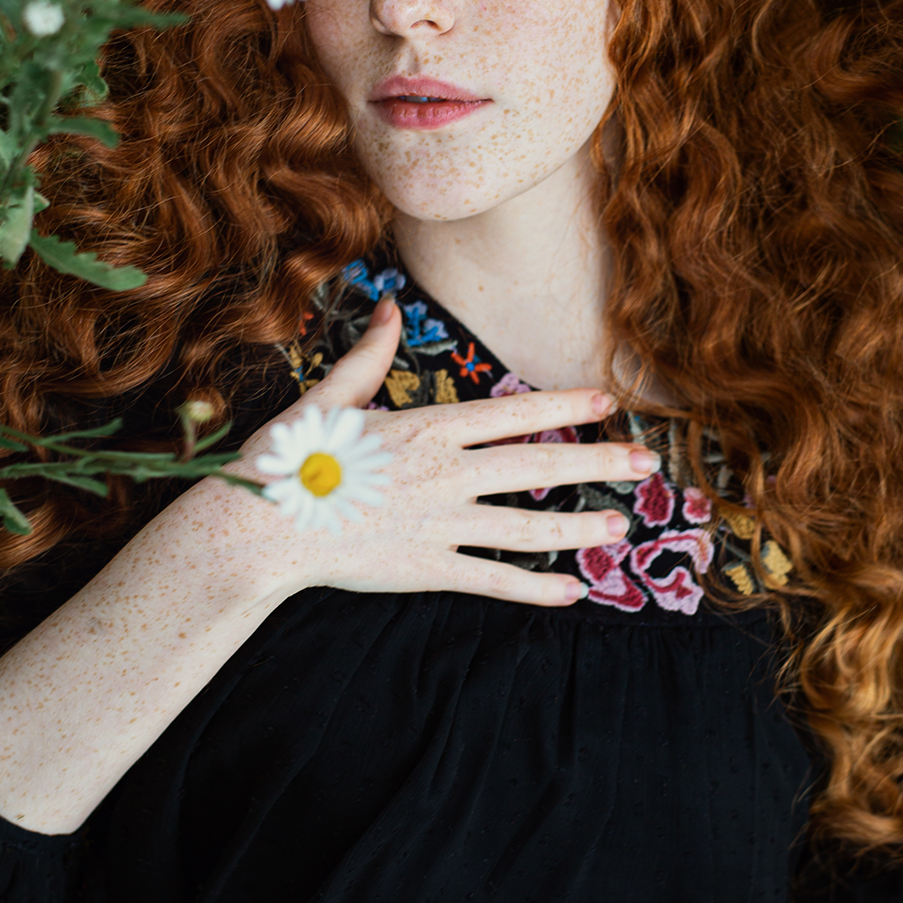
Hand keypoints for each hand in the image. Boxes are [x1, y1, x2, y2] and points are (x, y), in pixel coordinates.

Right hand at [185, 297, 660, 610]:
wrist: (256, 530)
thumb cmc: (286, 459)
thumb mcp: (329, 397)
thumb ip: (370, 356)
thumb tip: (392, 309)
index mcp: (425, 428)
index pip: (512, 412)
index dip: (564, 406)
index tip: (606, 402)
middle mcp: (444, 474)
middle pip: (537, 467)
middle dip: (598, 464)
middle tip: (646, 464)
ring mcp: (439, 525)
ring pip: (526, 528)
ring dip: (579, 529)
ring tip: (622, 528)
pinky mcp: (427, 569)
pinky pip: (493, 579)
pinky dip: (534, 588)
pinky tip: (571, 593)